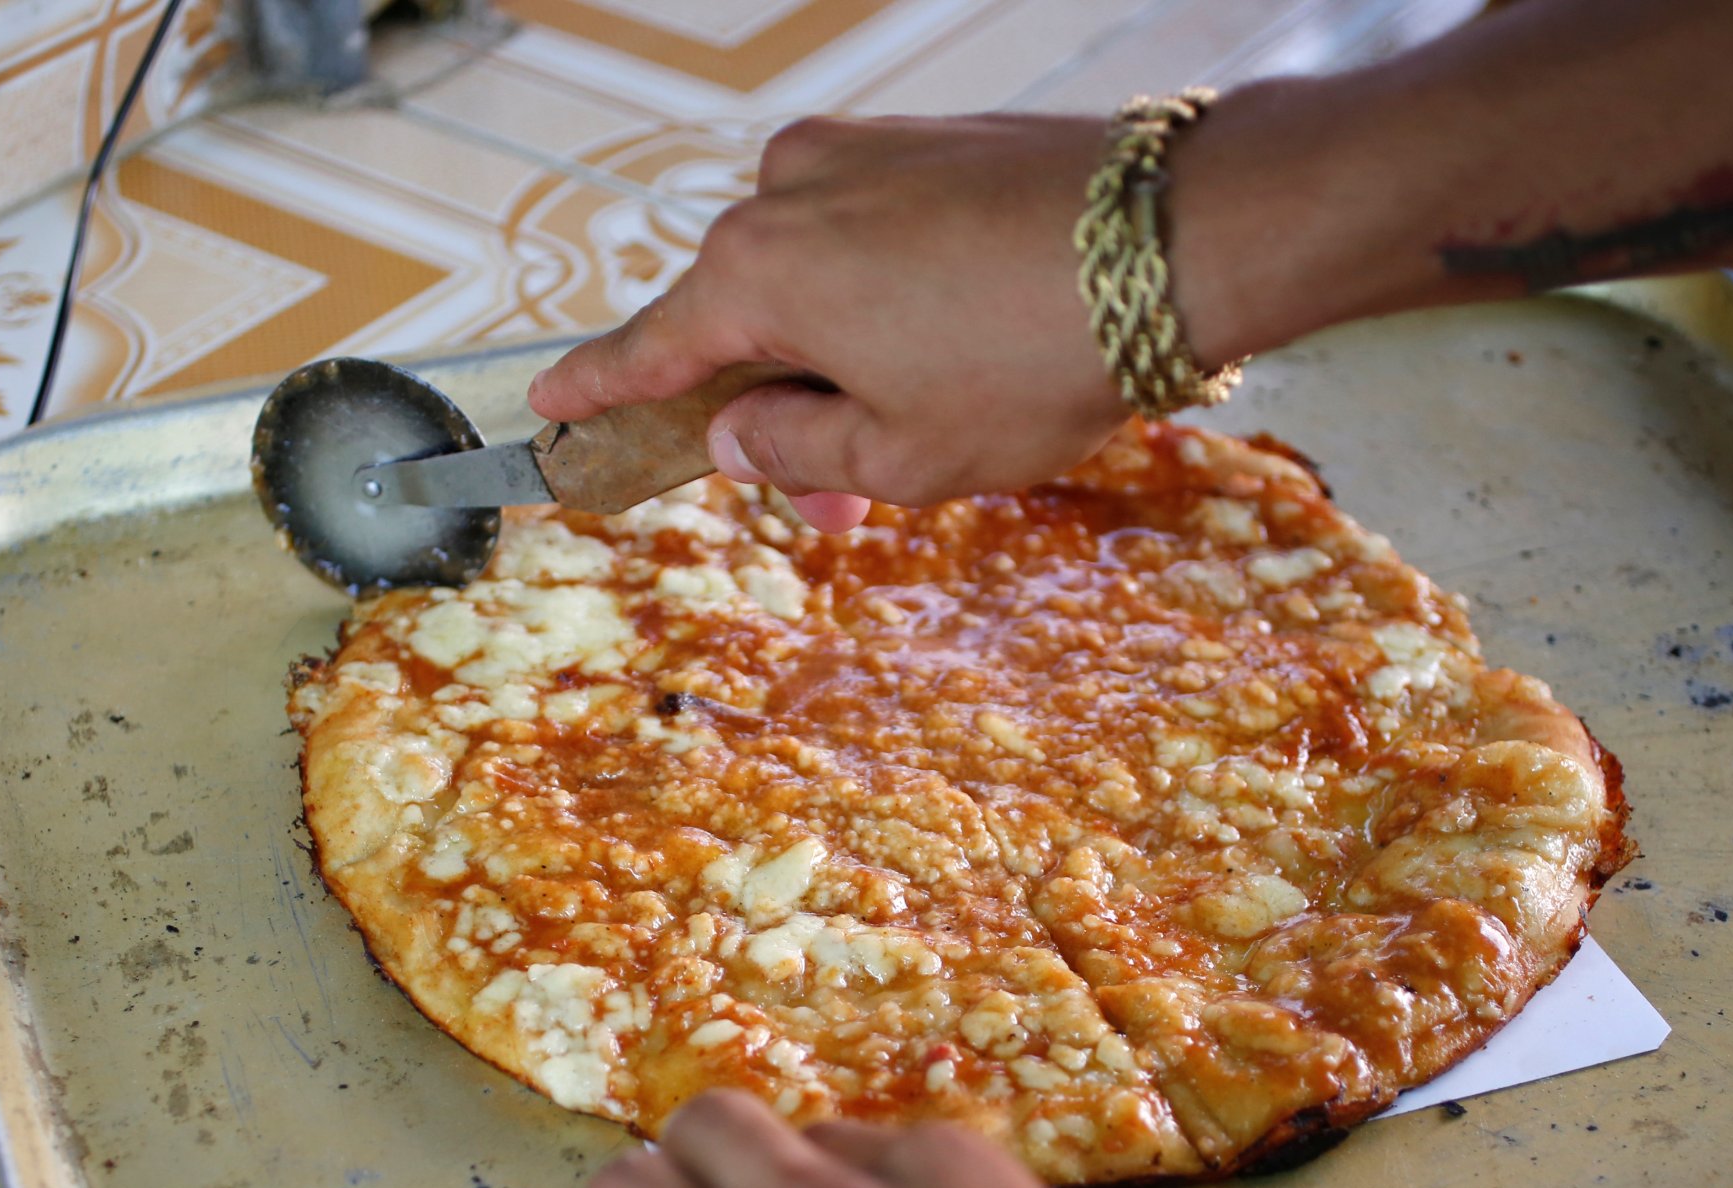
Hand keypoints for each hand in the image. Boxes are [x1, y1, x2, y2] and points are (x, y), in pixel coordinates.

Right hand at [528, 116, 1131, 529]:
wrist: (1180, 237)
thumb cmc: (1036, 356)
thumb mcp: (901, 456)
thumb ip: (796, 453)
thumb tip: (739, 433)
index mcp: (757, 272)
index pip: (650, 347)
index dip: (599, 393)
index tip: (551, 411)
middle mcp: (790, 191)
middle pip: (744, 317)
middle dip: (776, 412)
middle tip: (836, 505)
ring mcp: (864, 150)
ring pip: (817, 274)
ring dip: (843, 357)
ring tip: (926, 429)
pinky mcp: (930, 138)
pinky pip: (877, 231)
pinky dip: (892, 298)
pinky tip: (960, 350)